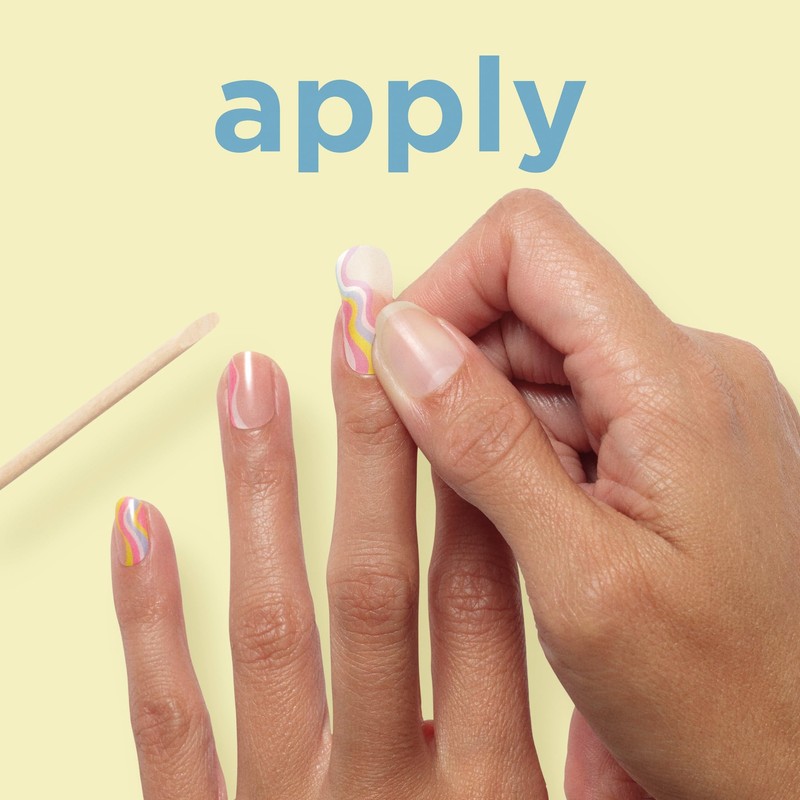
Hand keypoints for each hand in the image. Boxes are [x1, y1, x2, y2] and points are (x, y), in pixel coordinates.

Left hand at [110, 328, 549, 795]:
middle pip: (375, 586)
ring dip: (261, 493)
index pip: (478, 601)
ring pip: (270, 628)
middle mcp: (382, 787)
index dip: (469, 482)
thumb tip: (619, 703)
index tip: (455, 390)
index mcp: (486, 791)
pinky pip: (169, 723)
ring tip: (253, 388)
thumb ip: (586, 777)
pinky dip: (148, 620)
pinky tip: (142, 528)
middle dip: (374, 448)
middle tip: (362, 342)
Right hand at [372, 190, 799, 798]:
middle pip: (525, 299)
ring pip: (537, 356)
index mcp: (674, 382)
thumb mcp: (579, 578)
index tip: (393, 364)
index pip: (529, 245)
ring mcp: (680, 401)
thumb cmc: (727, 694)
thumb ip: (484, 445)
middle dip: (454, 370)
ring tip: (499, 516)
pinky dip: (520, 447)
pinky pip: (567, 404)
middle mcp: (687, 369)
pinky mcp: (668, 435)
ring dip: (486, 420)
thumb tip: (403, 342)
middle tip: (434, 466)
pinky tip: (530, 518)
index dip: (442, 289)